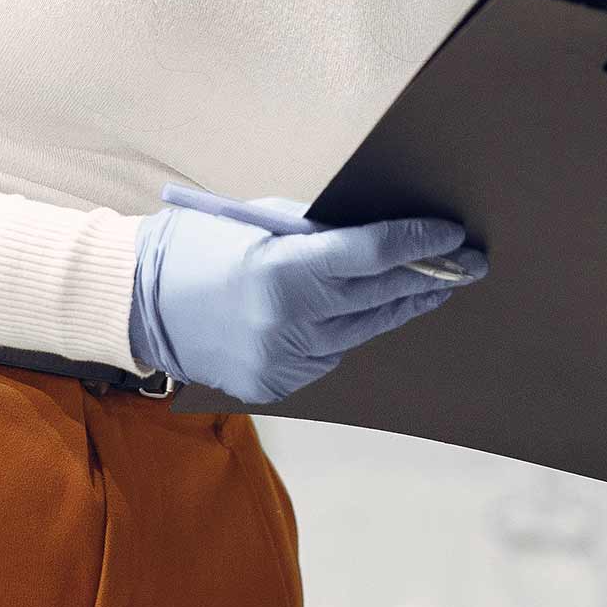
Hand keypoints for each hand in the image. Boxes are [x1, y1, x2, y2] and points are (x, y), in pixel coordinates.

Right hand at [130, 196, 486, 405]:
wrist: (137, 305)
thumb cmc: (201, 246)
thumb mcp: (261, 222)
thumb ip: (320, 231)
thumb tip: (378, 231)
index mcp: (284, 272)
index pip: (372, 254)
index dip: (418, 242)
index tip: (452, 233)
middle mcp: (290, 323)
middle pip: (381, 295)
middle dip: (429, 277)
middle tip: (468, 262)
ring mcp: (285, 360)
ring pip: (365, 329)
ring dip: (402, 305)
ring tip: (436, 286)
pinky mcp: (280, 385)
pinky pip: (335, 353)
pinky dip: (355, 329)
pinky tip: (378, 311)